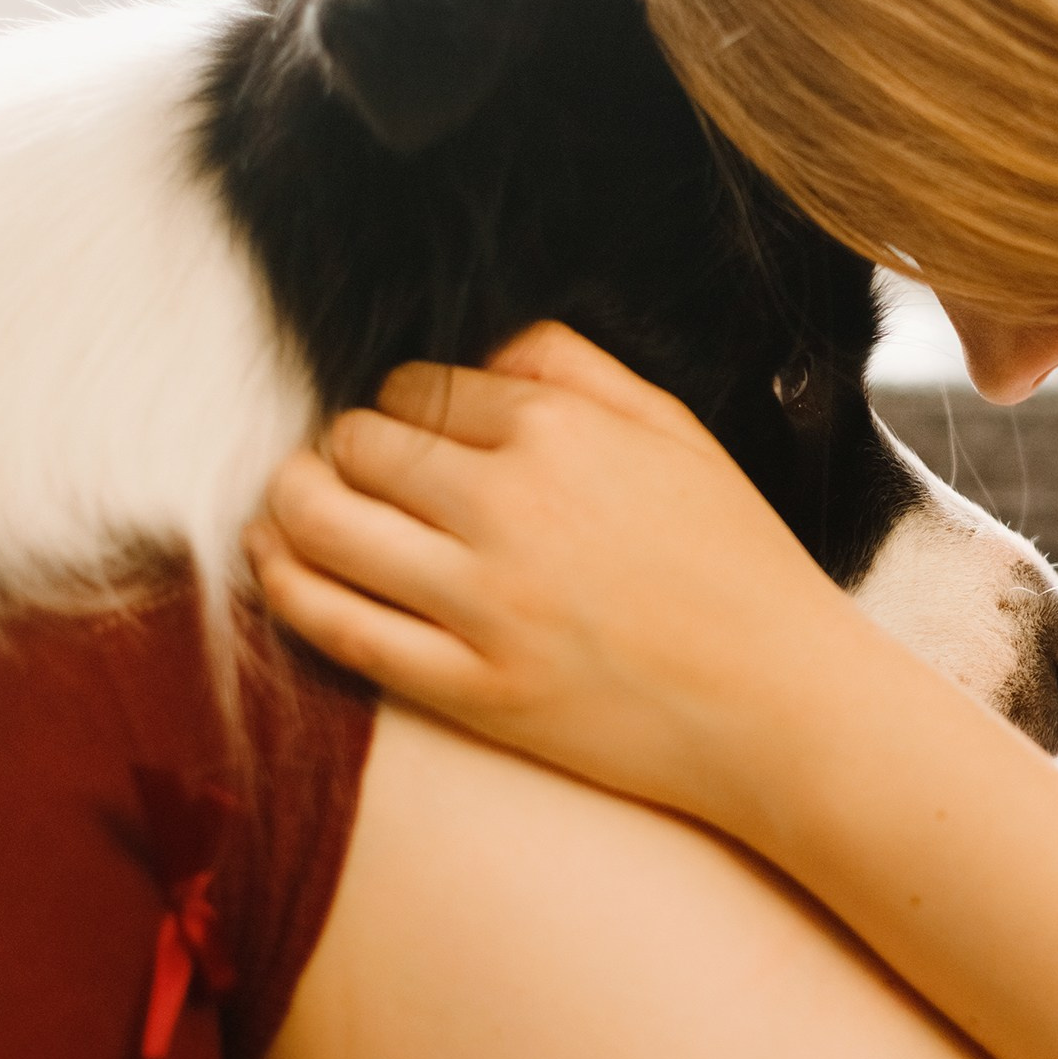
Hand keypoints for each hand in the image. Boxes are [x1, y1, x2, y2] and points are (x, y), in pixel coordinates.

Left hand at [246, 322, 848, 831]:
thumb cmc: (739, 569)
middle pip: (357, 446)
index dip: (399, 405)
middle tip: (346, 468)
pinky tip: (274, 565)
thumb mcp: (679, 433)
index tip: (407, 432)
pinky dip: (287, 587)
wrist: (782, 708)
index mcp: (563, 432)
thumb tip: (484, 350)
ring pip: (324, 525)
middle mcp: (512, 508)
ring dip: (291, 504)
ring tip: (294, 505)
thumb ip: (577, 367)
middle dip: (342, 448)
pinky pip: (339, 626)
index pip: (419, 390)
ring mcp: (485, 605)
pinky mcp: (472, 690)